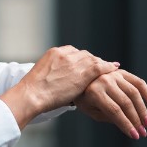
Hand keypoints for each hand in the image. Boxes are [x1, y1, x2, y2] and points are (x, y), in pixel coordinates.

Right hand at [0, 46, 119, 128]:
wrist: (32, 94)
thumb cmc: (33, 92)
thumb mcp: (42, 76)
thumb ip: (53, 73)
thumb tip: (59, 81)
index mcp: (54, 53)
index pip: (73, 52)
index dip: (82, 59)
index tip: (87, 64)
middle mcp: (65, 53)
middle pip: (85, 55)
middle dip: (92, 61)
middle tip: (101, 67)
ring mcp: (74, 61)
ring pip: (93, 60)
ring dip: (101, 65)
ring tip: (109, 69)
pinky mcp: (83, 71)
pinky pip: (100, 67)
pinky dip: (108, 67)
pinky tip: (114, 69)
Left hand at [73, 69, 146, 139]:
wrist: (80, 80)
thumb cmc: (85, 100)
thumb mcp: (92, 111)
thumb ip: (109, 117)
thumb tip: (130, 125)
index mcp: (94, 92)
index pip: (114, 111)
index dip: (126, 124)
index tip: (135, 136)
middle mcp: (105, 81)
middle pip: (126, 102)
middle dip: (136, 119)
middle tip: (143, 133)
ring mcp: (115, 75)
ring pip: (134, 92)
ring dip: (143, 110)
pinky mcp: (122, 72)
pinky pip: (138, 82)